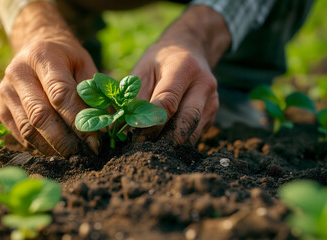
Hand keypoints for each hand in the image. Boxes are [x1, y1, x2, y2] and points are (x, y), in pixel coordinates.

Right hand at [0, 2, 99, 155]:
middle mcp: (18, 73)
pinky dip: (40, 147)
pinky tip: (57, 149)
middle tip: (85, 153)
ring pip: (28, 129)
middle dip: (65, 140)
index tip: (95, 139)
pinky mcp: (1, 109)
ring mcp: (6, 92)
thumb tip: (106, 124)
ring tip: (73, 155)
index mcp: (42, 57)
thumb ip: (93, 91)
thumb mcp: (84, 64)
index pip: (60, 94)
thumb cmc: (66, 58)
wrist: (35, 46)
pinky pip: (20, 135)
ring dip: (52, 147)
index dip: (78, 120)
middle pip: (40, 115)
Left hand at [131, 5, 230, 144]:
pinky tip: (163, 146)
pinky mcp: (212, 114)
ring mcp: (212, 100)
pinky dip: (179, 142)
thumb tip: (121, 123)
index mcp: (185, 68)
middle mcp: (204, 84)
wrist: (190, 50)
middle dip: (164, 139)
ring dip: (172, 144)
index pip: (169, 100)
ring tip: (150, 152)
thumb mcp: (143, 68)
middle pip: (186, 119)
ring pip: (193, 131)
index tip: (135, 135)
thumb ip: (133, 95)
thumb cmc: (161, 61)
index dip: (151, 121)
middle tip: (143, 151)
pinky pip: (196, 134)